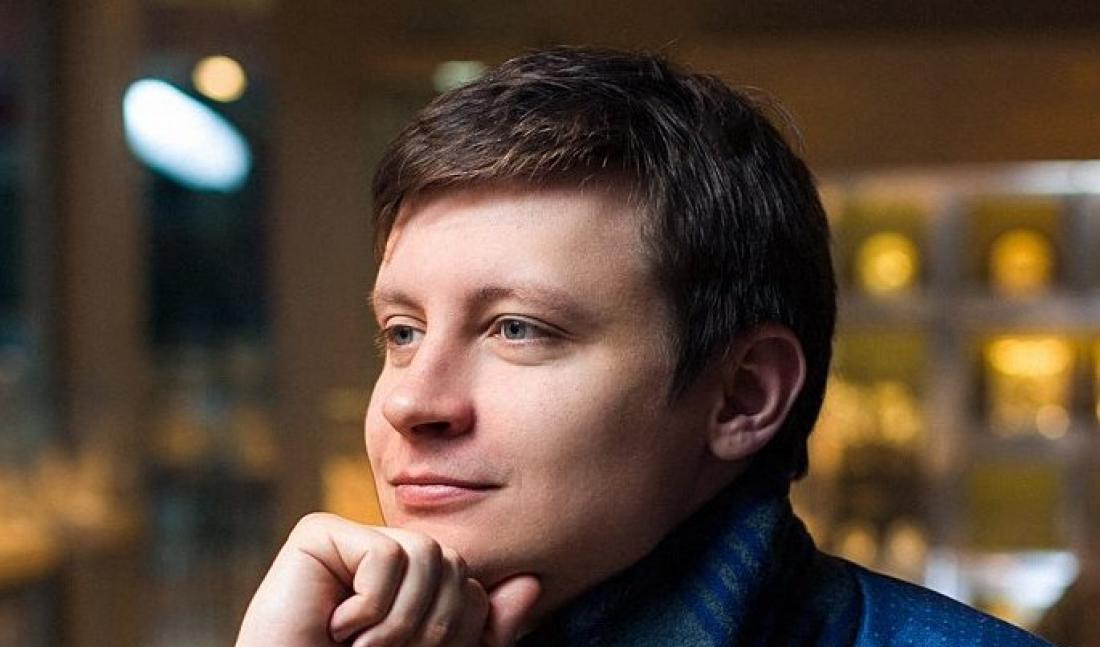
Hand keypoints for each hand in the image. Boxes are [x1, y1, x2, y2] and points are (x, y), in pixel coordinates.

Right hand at [235, 512, 540, 646]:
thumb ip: (484, 630)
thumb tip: (531, 584)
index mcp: (413, 587)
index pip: (470, 587)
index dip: (456, 634)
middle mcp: (385, 559)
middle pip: (452, 562)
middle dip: (428, 626)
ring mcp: (350, 542)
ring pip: (424, 551)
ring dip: (397, 619)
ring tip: (358, 644)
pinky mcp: (318, 534)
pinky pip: (386, 553)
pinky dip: (369, 605)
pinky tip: (334, 624)